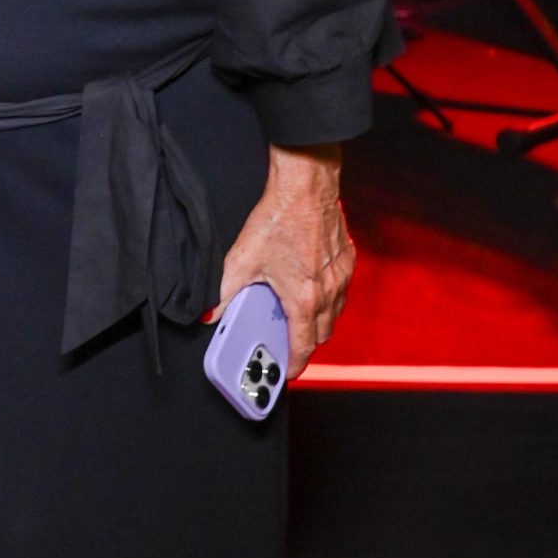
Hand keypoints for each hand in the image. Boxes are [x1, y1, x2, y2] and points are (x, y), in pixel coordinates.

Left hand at [213, 144, 352, 378]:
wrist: (306, 185)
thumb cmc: (279, 217)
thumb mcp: (243, 258)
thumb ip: (225, 292)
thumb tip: (211, 313)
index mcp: (303, 297)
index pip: (304, 345)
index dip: (295, 364)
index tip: (287, 372)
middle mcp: (328, 291)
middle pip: (322, 334)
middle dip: (305, 343)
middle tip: (286, 341)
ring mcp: (341, 276)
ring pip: (334, 313)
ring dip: (317, 320)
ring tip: (295, 315)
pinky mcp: (347, 260)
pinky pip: (341, 291)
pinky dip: (327, 297)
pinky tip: (309, 285)